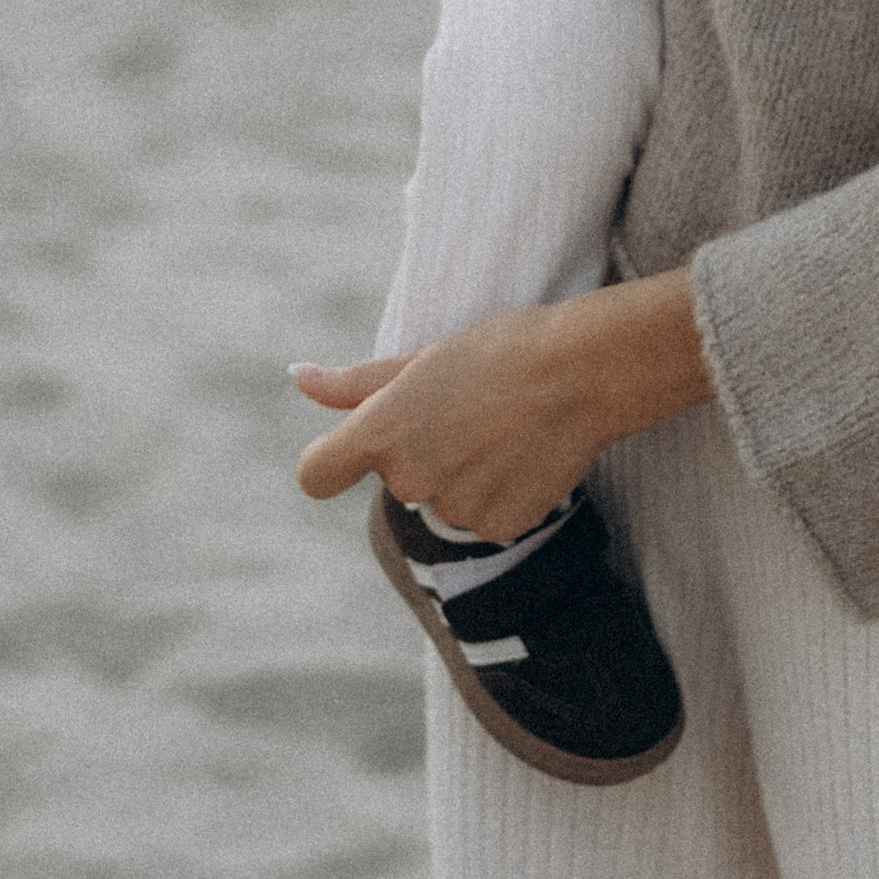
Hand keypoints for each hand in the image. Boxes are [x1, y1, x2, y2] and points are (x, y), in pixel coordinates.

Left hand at [292, 274, 712, 540]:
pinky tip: (524, 456)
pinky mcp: (495, 528)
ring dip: (464, 473)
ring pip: (442, 498)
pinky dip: (500, 494)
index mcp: (383, 430)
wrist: (582, 372)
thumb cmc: (501, 350)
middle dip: (423, 450)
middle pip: (397, 478)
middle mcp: (409, 477)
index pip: (317, 473)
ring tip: (504, 428)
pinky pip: (482, 518)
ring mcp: (453, 508)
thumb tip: (297, 378)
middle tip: (470, 409)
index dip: (333, 462)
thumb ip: (355, 384)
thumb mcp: (422, 359)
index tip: (354, 451)